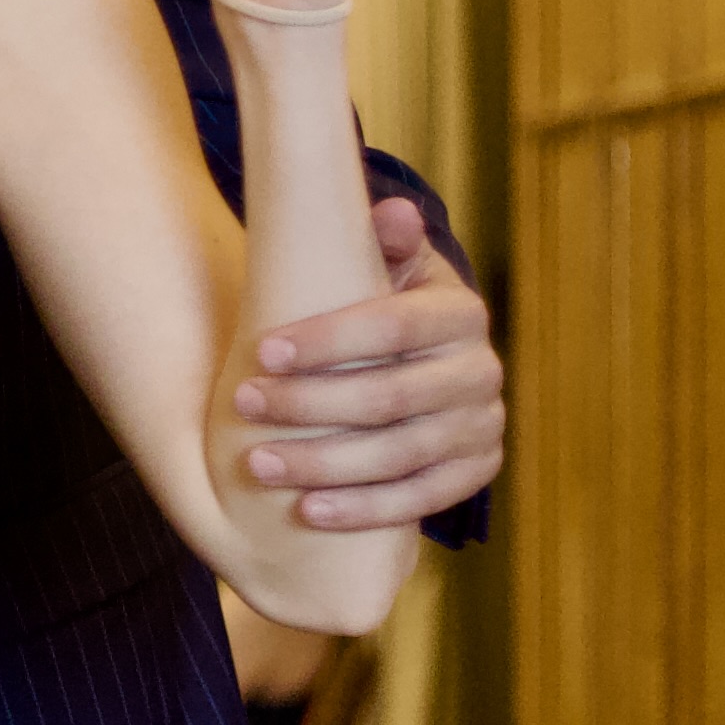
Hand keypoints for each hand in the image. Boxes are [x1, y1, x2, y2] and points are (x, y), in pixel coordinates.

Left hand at [238, 197, 508, 527]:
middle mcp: (481, 371)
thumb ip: (383, 242)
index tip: (261, 351)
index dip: (327, 341)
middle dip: (309, 404)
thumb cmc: (385, 310)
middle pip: (390, 398)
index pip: (394, 326)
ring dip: (324, 464)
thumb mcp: (388, 268)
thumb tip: (391, 213)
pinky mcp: (476, 470)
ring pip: (400, 455)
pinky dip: (364, 508)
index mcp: (459, 313)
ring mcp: (482, 425)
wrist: (426, 366)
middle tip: (243, 406)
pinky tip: (307, 511)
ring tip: (258, 463)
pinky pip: (421, 499)